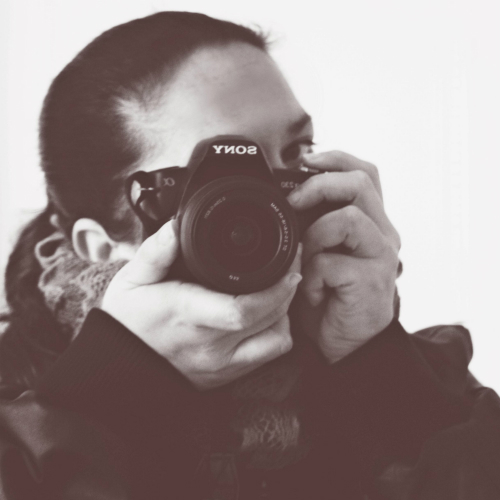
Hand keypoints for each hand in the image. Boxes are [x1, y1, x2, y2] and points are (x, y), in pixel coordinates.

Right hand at [101, 221, 301, 389]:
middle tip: (291, 264)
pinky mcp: (227, 375)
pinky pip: (269, 355)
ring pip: (276, 338)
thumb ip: (156, 251)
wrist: (120, 367)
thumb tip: (176, 226)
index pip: (242, 309)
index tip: (288, 263)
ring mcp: (221, 363)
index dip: (276, 287)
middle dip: (288, 288)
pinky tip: (268, 315)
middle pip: (268, 318)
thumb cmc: (127, 321)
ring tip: (280, 288)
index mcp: (187, 315)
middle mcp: (209, 344)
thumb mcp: (132, 279)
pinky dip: (278, 332)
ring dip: (285, 310)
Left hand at [287, 151, 399, 363]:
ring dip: (315, 234)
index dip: (335, 160)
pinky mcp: (372, 282)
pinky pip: (333, 263)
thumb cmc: (326, 295)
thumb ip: (310, 225)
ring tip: (304, 257)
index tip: (304, 162)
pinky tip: (312, 291)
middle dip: (320, 184)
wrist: (342, 343)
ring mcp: (381, 257)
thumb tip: (284, 198)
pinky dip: (313, 275)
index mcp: (370, 221)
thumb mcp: (316, 252)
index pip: (364, 173)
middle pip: (362, 183)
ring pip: (350, 218)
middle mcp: (382, 234)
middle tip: (294, 201)